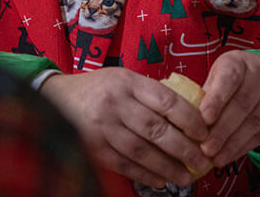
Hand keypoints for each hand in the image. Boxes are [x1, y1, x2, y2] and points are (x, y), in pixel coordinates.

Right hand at [40, 68, 212, 188]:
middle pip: (156, 129)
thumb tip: (188, 115)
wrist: (54, 98)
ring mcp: (102, 126)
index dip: (190, 119)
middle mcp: (115, 103)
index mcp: (127, 82)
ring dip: (166, 167)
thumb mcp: (123, 79)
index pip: (166, 100)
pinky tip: (159, 181)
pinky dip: (144, 175)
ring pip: (141, 151)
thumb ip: (149, 93)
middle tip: (201, 161)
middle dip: (184, 148)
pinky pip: (123, 164)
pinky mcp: (92, 146)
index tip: (204, 134)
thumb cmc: (98, 88)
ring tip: (185, 177)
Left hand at [198, 51, 259, 167]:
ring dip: (232, 144)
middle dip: (222, 130)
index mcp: (238, 62)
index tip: (205, 119)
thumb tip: (187, 120)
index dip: (216, 99)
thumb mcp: (218, 78)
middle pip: (242, 104)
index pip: (229, 78)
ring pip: (254, 122)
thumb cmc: (232, 81)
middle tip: (206, 148)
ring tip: (216, 158)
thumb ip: (205, 94)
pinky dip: (243, 147)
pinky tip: (229, 156)